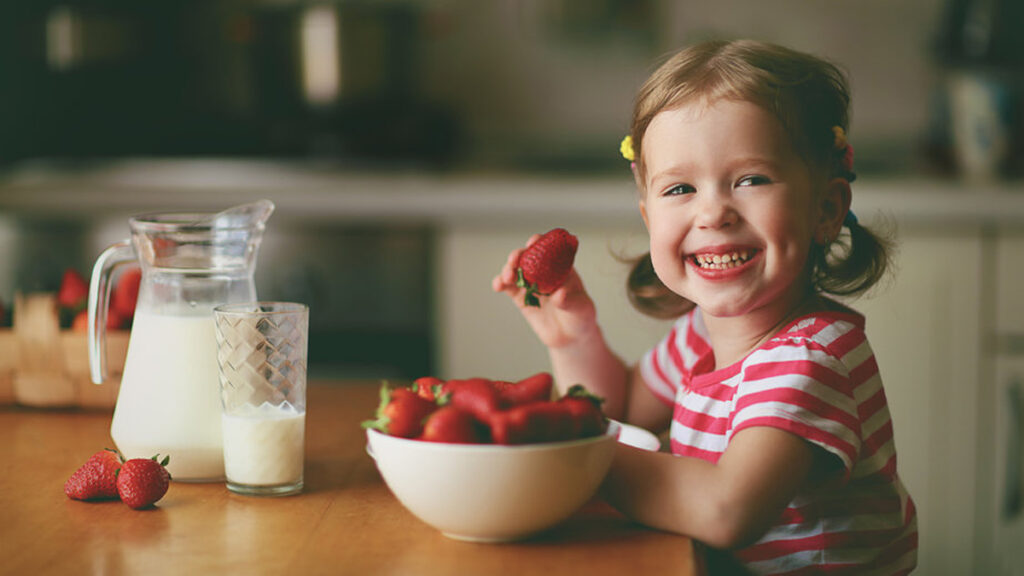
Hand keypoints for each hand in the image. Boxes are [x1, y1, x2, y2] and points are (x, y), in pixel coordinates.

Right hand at [492, 233, 598, 349]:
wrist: (570, 337)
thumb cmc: (580, 316)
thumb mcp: (581, 308)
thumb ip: (570, 300)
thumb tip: (559, 294)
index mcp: (561, 267)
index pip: (549, 249)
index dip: (540, 243)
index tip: (533, 243)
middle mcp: (543, 272)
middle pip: (527, 257)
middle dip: (519, 255)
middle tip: (515, 260)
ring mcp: (530, 283)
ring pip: (515, 270)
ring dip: (508, 269)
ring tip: (507, 277)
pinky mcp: (520, 297)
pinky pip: (508, 287)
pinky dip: (500, 283)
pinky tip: (498, 285)